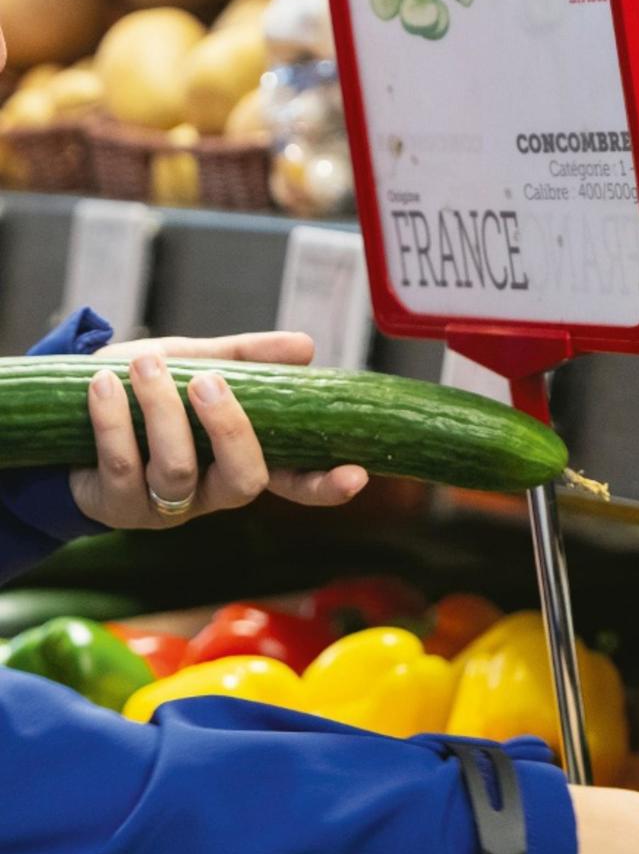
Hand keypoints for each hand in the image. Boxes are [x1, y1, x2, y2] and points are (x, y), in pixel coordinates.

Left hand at [69, 331, 367, 529]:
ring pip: (178, 470)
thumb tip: (306, 346)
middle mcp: (211, 493)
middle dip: (228, 428)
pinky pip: (122, 466)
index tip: (357, 473)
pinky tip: (103, 385)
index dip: (326, 484)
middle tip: (206, 380)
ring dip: (161, 412)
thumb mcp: (199, 364)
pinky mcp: (116, 507)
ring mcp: (165, 507)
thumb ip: (248, 358)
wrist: (66, 408)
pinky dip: (113, 420)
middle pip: (242, 481)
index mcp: (241, 459)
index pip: (295, 483)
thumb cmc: (144, 390)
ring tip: (145, 365)